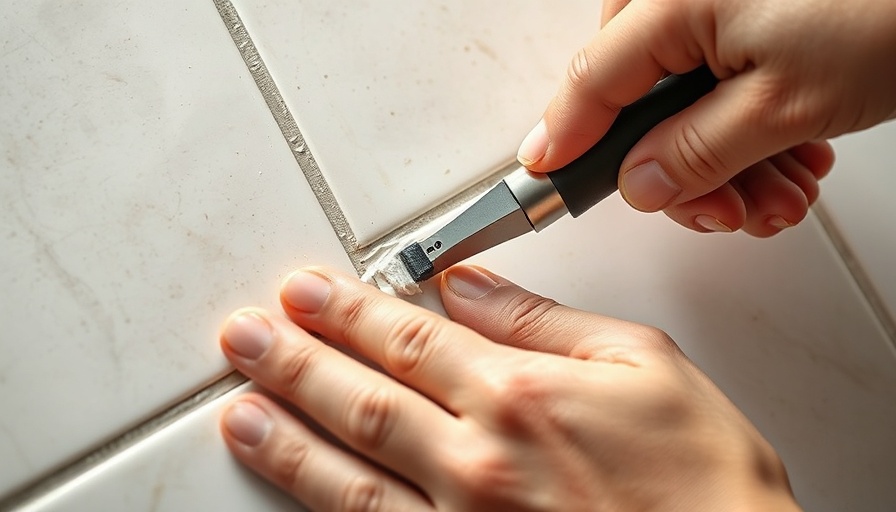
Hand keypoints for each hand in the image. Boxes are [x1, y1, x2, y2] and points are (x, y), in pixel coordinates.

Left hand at [219, 266, 800, 510]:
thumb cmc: (701, 479)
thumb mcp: (643, 363)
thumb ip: (547, 322)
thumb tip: (476, 290)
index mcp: (520, 395)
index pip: (407, 339)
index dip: (348, 311)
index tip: (307, 292)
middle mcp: (479, 460)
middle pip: (363, 397)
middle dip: (295, 361)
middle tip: (248, 336)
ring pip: (350, 472)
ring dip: (288, 435)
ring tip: (239, 409)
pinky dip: (328, 508)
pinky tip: (298, 490)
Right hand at [518, 0, 895, 235]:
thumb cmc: (885, 12)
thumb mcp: (781, 106)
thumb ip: (694, 153)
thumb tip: (641, 184)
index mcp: (671, 1)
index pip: (592, 82)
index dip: (566, 137)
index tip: (543, 175)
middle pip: (641, 104)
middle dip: (684, 171)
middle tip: (726, 211)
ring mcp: (716, 6)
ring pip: (684, 105)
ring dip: (729, 163)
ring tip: (783, 192)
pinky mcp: (748, 17)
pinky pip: (720, 86)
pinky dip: (751, 132)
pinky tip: (792, 156)